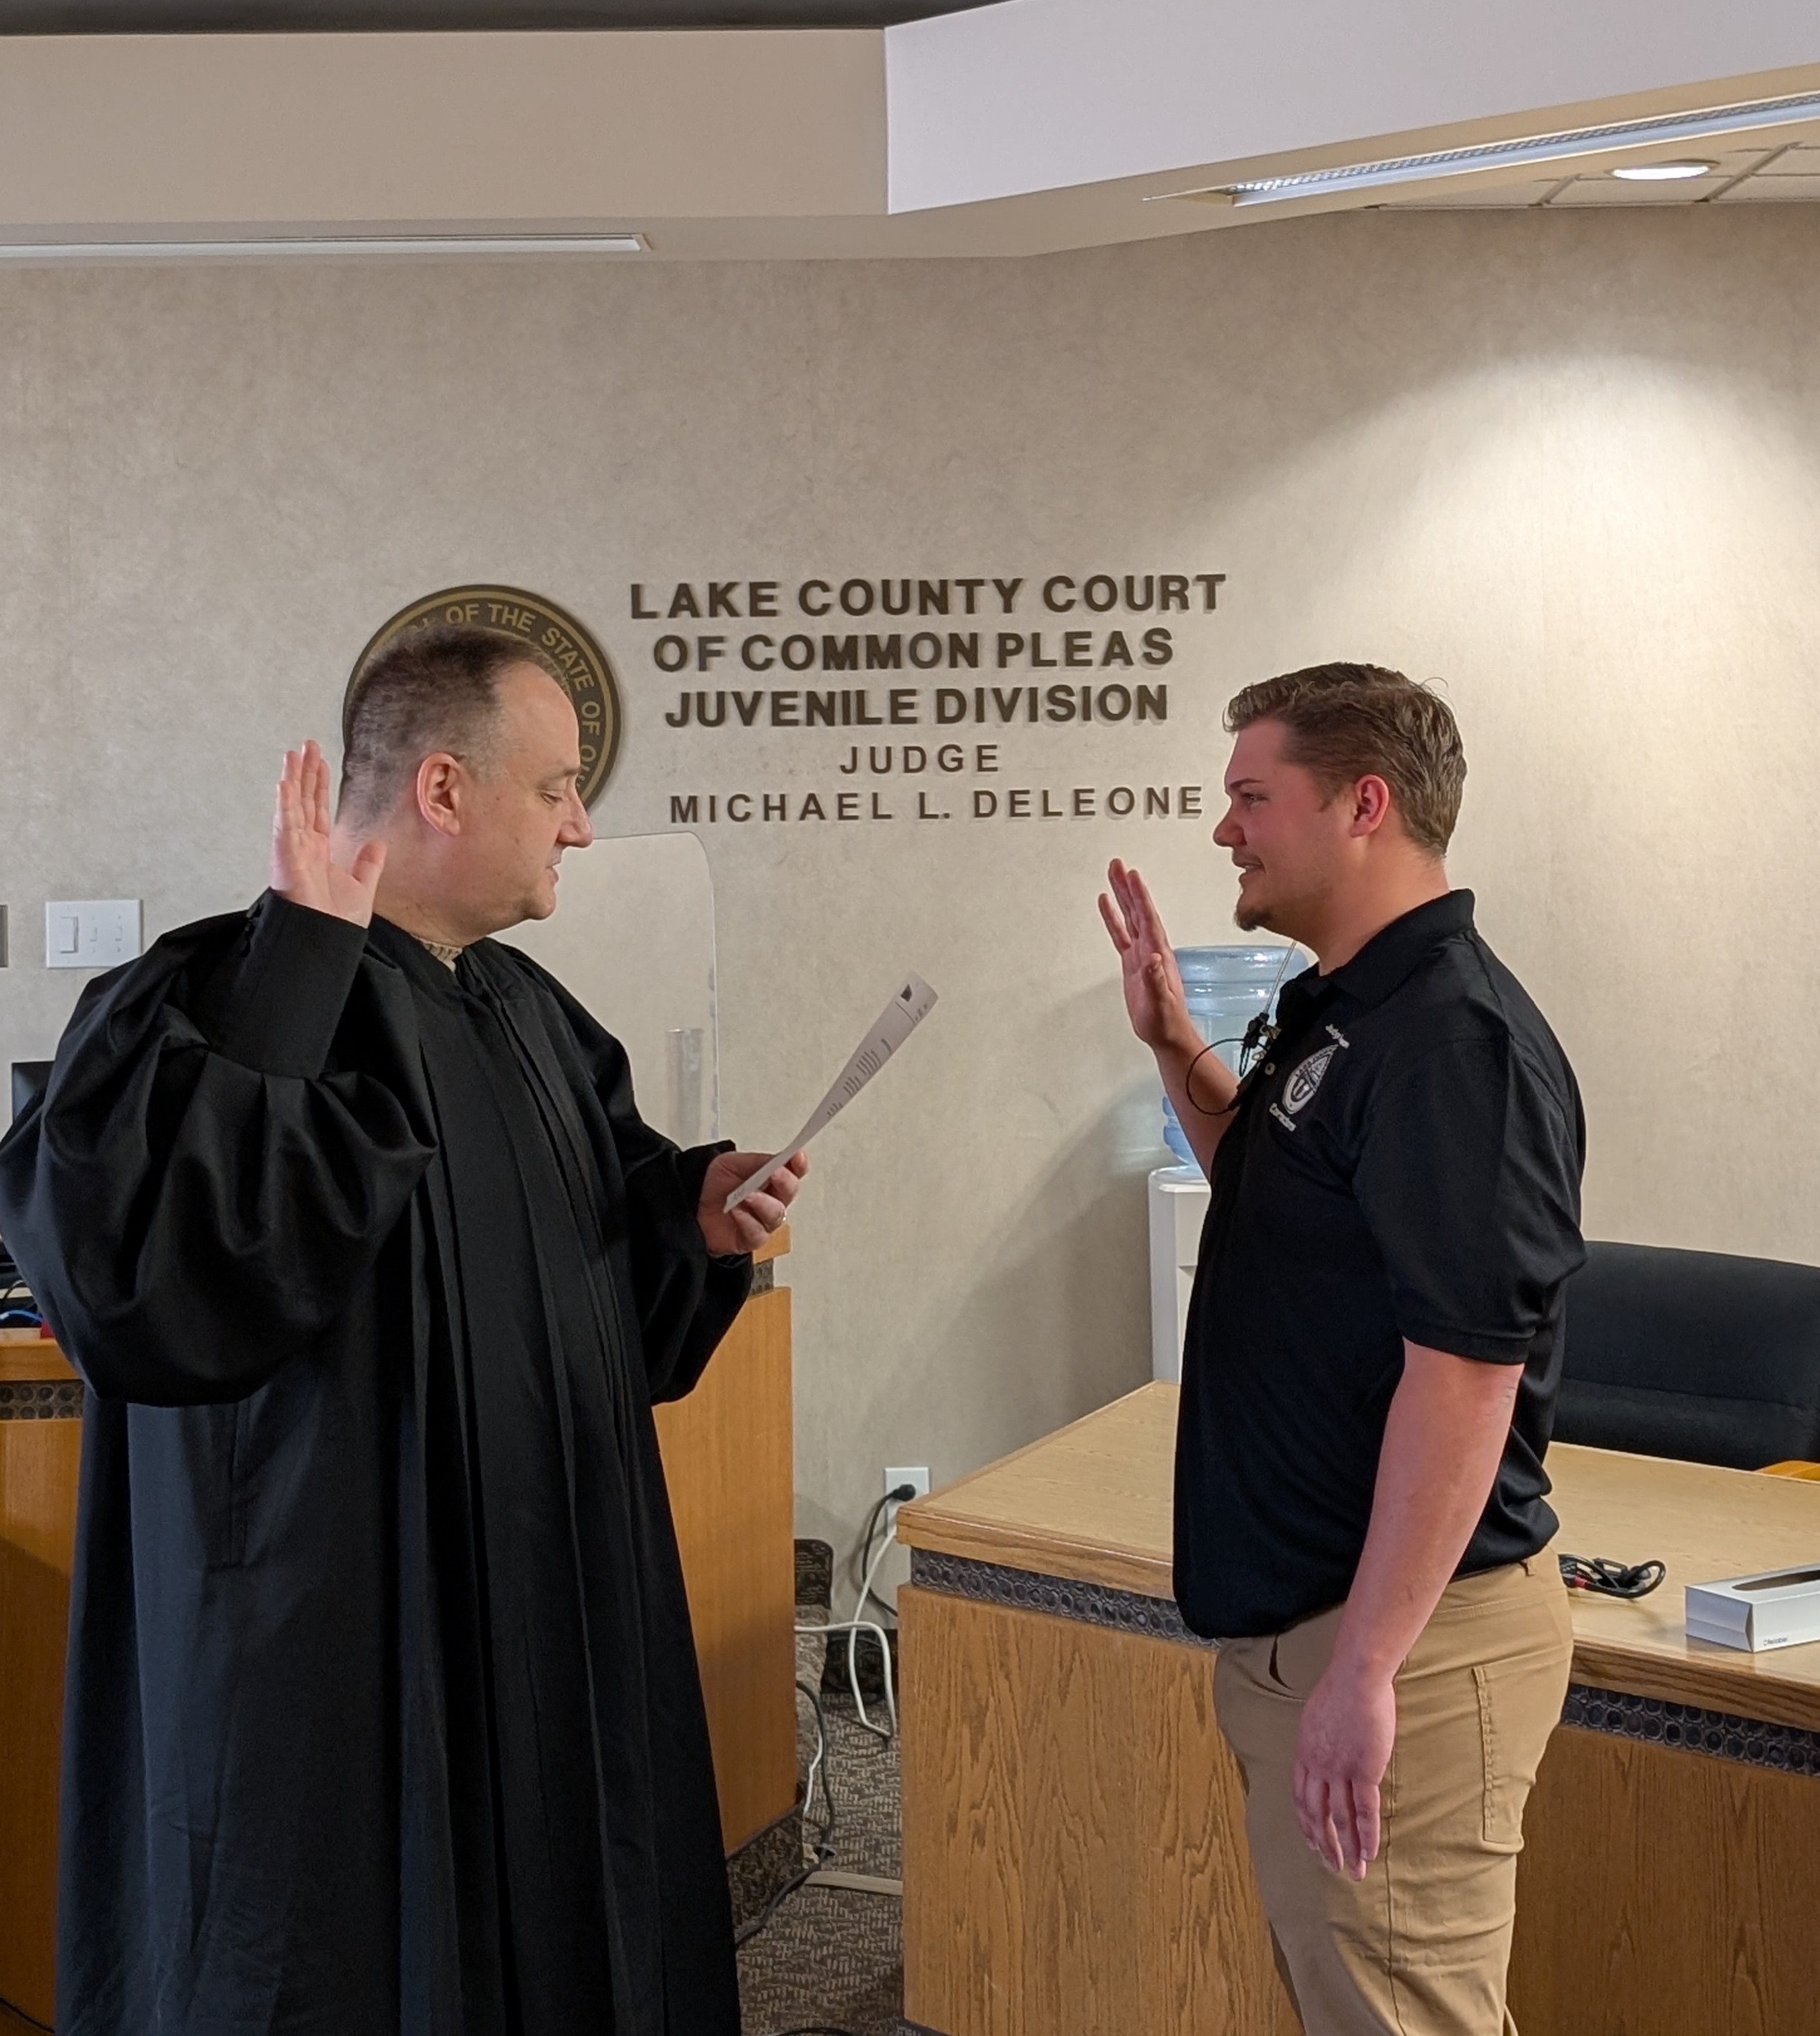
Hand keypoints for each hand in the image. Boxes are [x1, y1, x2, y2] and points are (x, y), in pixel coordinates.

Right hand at [271, 741, 385, 926]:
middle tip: (306, 746)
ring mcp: (292, 849)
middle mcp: (303, 846)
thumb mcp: (361, 887)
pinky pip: (284, 825)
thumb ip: (368, 865)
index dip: (319, 785)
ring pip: (292, 806)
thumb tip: (377, 844)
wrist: (326, 940)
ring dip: (292, 779)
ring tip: (293, 754)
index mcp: (319, 851)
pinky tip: (285, 783)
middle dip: (304, 773)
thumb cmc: (335, 922)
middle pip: (303, 800)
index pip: (318, 809)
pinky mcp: (285, 857)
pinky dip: (284, 804)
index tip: (321, 762)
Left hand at [697, 1149, 806, 1256]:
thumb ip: (757, 1163)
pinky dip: (747, 1221)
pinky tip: (736, 1212)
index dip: (798, 1164)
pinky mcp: (752, 1238)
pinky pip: (758, 1233)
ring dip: (763, 1203)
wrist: (693, 1204)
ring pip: (776, 1214)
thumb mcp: (732, 1163)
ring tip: (747, 1196)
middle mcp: (773, 1200)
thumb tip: (778, 1159)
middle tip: (774, 1173)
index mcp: (772, 1179)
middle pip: (790, 1192)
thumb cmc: (716, 1185)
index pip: (793, 1171)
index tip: (797, 1156)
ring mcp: (764, 1221)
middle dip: (784, 1181)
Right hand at [1098, 859, 1190, 1050]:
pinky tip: (1106, 906)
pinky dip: (1113, 918)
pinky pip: (1121, 934)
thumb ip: (1155, 979)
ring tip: (1112, 876)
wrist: (1166, 1033)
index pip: (1147, 918)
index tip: (1132, 876)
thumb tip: (1153, 957)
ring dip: (1121, 896)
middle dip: (1127, 887)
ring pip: (1129, 917)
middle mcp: (1151, 948)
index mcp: (1159, 953)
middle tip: (1117, 866)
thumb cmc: (1166, 1020)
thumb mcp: (1160, 1001)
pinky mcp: (1132, 963)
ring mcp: (1142, 954)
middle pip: (1137, 910)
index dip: (1140, 897)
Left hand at [1293, 1659, 1395, 1879]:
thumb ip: (1320, 1739)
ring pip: (1341, 1818)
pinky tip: (1370, 1854)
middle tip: (1332, 1866)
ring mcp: (1340, 1770)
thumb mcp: (1319, 1716)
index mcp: (1305, 1752)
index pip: (1300, 1796)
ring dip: (1347, 1848)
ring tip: (1354, 1872)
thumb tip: (1326, 1749)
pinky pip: (1365, 1811)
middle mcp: (1317, 1766)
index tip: (1311, 1841)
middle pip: (1317, 1813)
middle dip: (1325, 1843)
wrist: (1356, 1677)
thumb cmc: (1342, 1689)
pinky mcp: (1365, 1771)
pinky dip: (1367, 1836)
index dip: (1306, 1821)